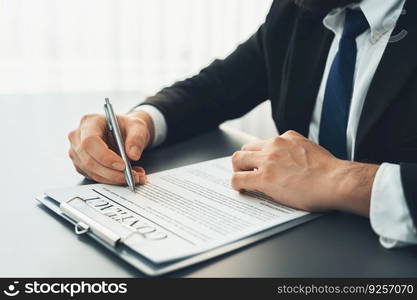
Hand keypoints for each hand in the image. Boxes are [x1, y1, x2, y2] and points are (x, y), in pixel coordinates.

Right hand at [68, 110, 154, 184]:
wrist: (125, 133)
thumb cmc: (127, 127)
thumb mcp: (137, 127)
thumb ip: (137, 138)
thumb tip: (133, 155)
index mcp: (89, 122)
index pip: (90, 142)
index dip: (105, 156)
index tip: (123, 166)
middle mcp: (78, 137)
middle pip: (89, 161)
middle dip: (111, 173)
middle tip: (132, 176)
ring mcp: (77, 152)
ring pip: (92, 172)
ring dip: (114, 178)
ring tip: (134, 176)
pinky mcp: (81, 165)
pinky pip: (95, 177)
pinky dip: (112, 180)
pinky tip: (127, 175)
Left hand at [231, 130, 378, 215]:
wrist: (336, 181)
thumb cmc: (331, 173)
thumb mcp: (312, 151)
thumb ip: (297, 152)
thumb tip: (291, 163)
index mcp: (288, 138)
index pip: (264, 143)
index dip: (259, 155)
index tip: (259, 164)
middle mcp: (275, 144)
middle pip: (247, 148)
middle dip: (244, 161)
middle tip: (245, 172)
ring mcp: (268, 160)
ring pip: (238, 159)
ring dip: (237, 170)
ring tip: (241, 180)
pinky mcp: (264, 178)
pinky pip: (238, 178)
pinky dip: (236, 184)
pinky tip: (241, 189)